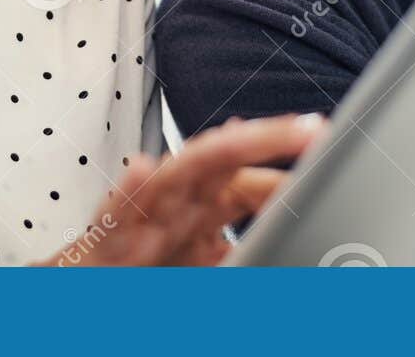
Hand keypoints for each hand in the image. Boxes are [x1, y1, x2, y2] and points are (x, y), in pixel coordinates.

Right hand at [43, 113, 324, 266]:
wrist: (87, 286)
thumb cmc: (142, 262)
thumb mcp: (200, 241)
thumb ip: (234, 204)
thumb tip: (270, 180)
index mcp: (200, 202)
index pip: (251, 174)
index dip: (289, 161)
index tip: (327, 143)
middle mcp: (176, 200)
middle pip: (224, 157)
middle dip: (265, 140)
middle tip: (312, 129)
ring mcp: (143, 216)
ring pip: (177, 174)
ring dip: (207, 153)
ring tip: (244, 133)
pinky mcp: (109, 237)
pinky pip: (118, 213)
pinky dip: (128, 190)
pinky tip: (142, 170)